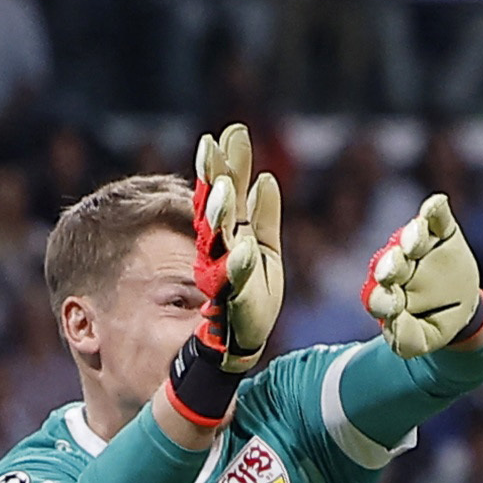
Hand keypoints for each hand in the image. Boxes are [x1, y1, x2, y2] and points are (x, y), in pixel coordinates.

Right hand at [190, 122, 282, 370]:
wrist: (233, 351)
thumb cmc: (250, 302)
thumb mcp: (265, 254)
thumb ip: (264, 217)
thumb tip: (266, 178)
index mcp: (230, 236)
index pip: (228, 194)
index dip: (229, 165)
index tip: (232, 131)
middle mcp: (219, 252)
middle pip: (216, 209)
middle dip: (217, 177)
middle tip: (217, 144)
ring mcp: (218, 277)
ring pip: (215, 241)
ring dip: (221, 215)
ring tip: (227, 188)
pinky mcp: (224, 307)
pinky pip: (230, 284)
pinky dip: (237, 268)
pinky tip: (243, 250)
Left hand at [364, 192, 482, 355]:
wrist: (463, 310)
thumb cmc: (433, 323)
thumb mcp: (423, 340)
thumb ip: (408, 339)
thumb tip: (396, 321)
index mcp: (388, 294)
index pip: (379, 296)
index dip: (384, 300)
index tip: (394, 306)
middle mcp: (399, 267)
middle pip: (391, 264)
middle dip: (392, 266)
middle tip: (393, 270)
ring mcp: (419, 249)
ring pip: (411, 238)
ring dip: (413, 237)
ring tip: (417, 239)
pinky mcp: (441, 232)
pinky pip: (437, 217)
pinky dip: (436, 209)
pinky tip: (436, 204)